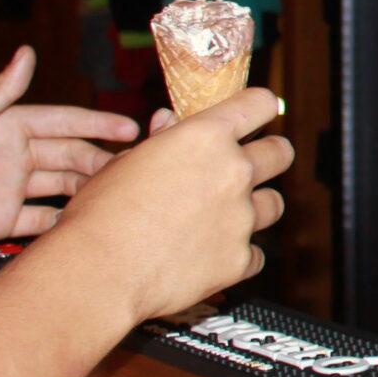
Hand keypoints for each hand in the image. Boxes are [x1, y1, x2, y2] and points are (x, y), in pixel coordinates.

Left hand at [0, 47, 139, 251]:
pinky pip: (39, 220)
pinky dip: (63, 221)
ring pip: (60, 185)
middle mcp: (11, 155)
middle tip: (134, 169)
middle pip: (68, 154)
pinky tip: (85, 221)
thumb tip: (27, 53)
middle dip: (101, 159)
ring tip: (118, 194)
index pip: (61, 121)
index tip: (131, 129)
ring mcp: (6, 188)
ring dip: (88, 188)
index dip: (96, 124)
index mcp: (5, 126)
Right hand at [41, 88, 290, 324]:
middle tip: (248, 168)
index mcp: (205, 138)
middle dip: (269, 157)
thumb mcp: (122, 163)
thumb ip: (159, 141)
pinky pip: (254, 254)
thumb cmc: (99, 216)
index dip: (259, 107)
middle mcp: (233, 172)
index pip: (259, 104)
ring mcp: (241, 217)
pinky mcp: (239, 258)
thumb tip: (170, 121)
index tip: (256, 115)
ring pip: (273, 205)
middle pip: (281, 152)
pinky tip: (208, 257)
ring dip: (253, 209)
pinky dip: (236, 256)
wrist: (97, 273)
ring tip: (221, 218)